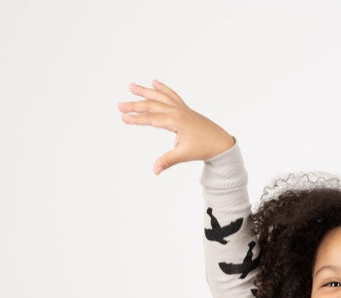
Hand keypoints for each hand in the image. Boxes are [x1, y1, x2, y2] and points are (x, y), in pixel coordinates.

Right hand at [117, 79, 234, 173]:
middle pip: (152, 105)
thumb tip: (155, 171)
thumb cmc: (204, 148)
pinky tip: (155, 82)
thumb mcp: (184, 155)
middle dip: (135, 105)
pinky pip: (171, 95)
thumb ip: (168, 160)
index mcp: (175, 121)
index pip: (151, 118)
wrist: (220, 142)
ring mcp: (181, 108)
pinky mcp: (184, 109)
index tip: (123, 118)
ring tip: (131, 86)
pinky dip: (163, 89)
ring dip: (145, 91)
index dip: (136, 119)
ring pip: (160, 97)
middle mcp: (177, 111)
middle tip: (120, 105)